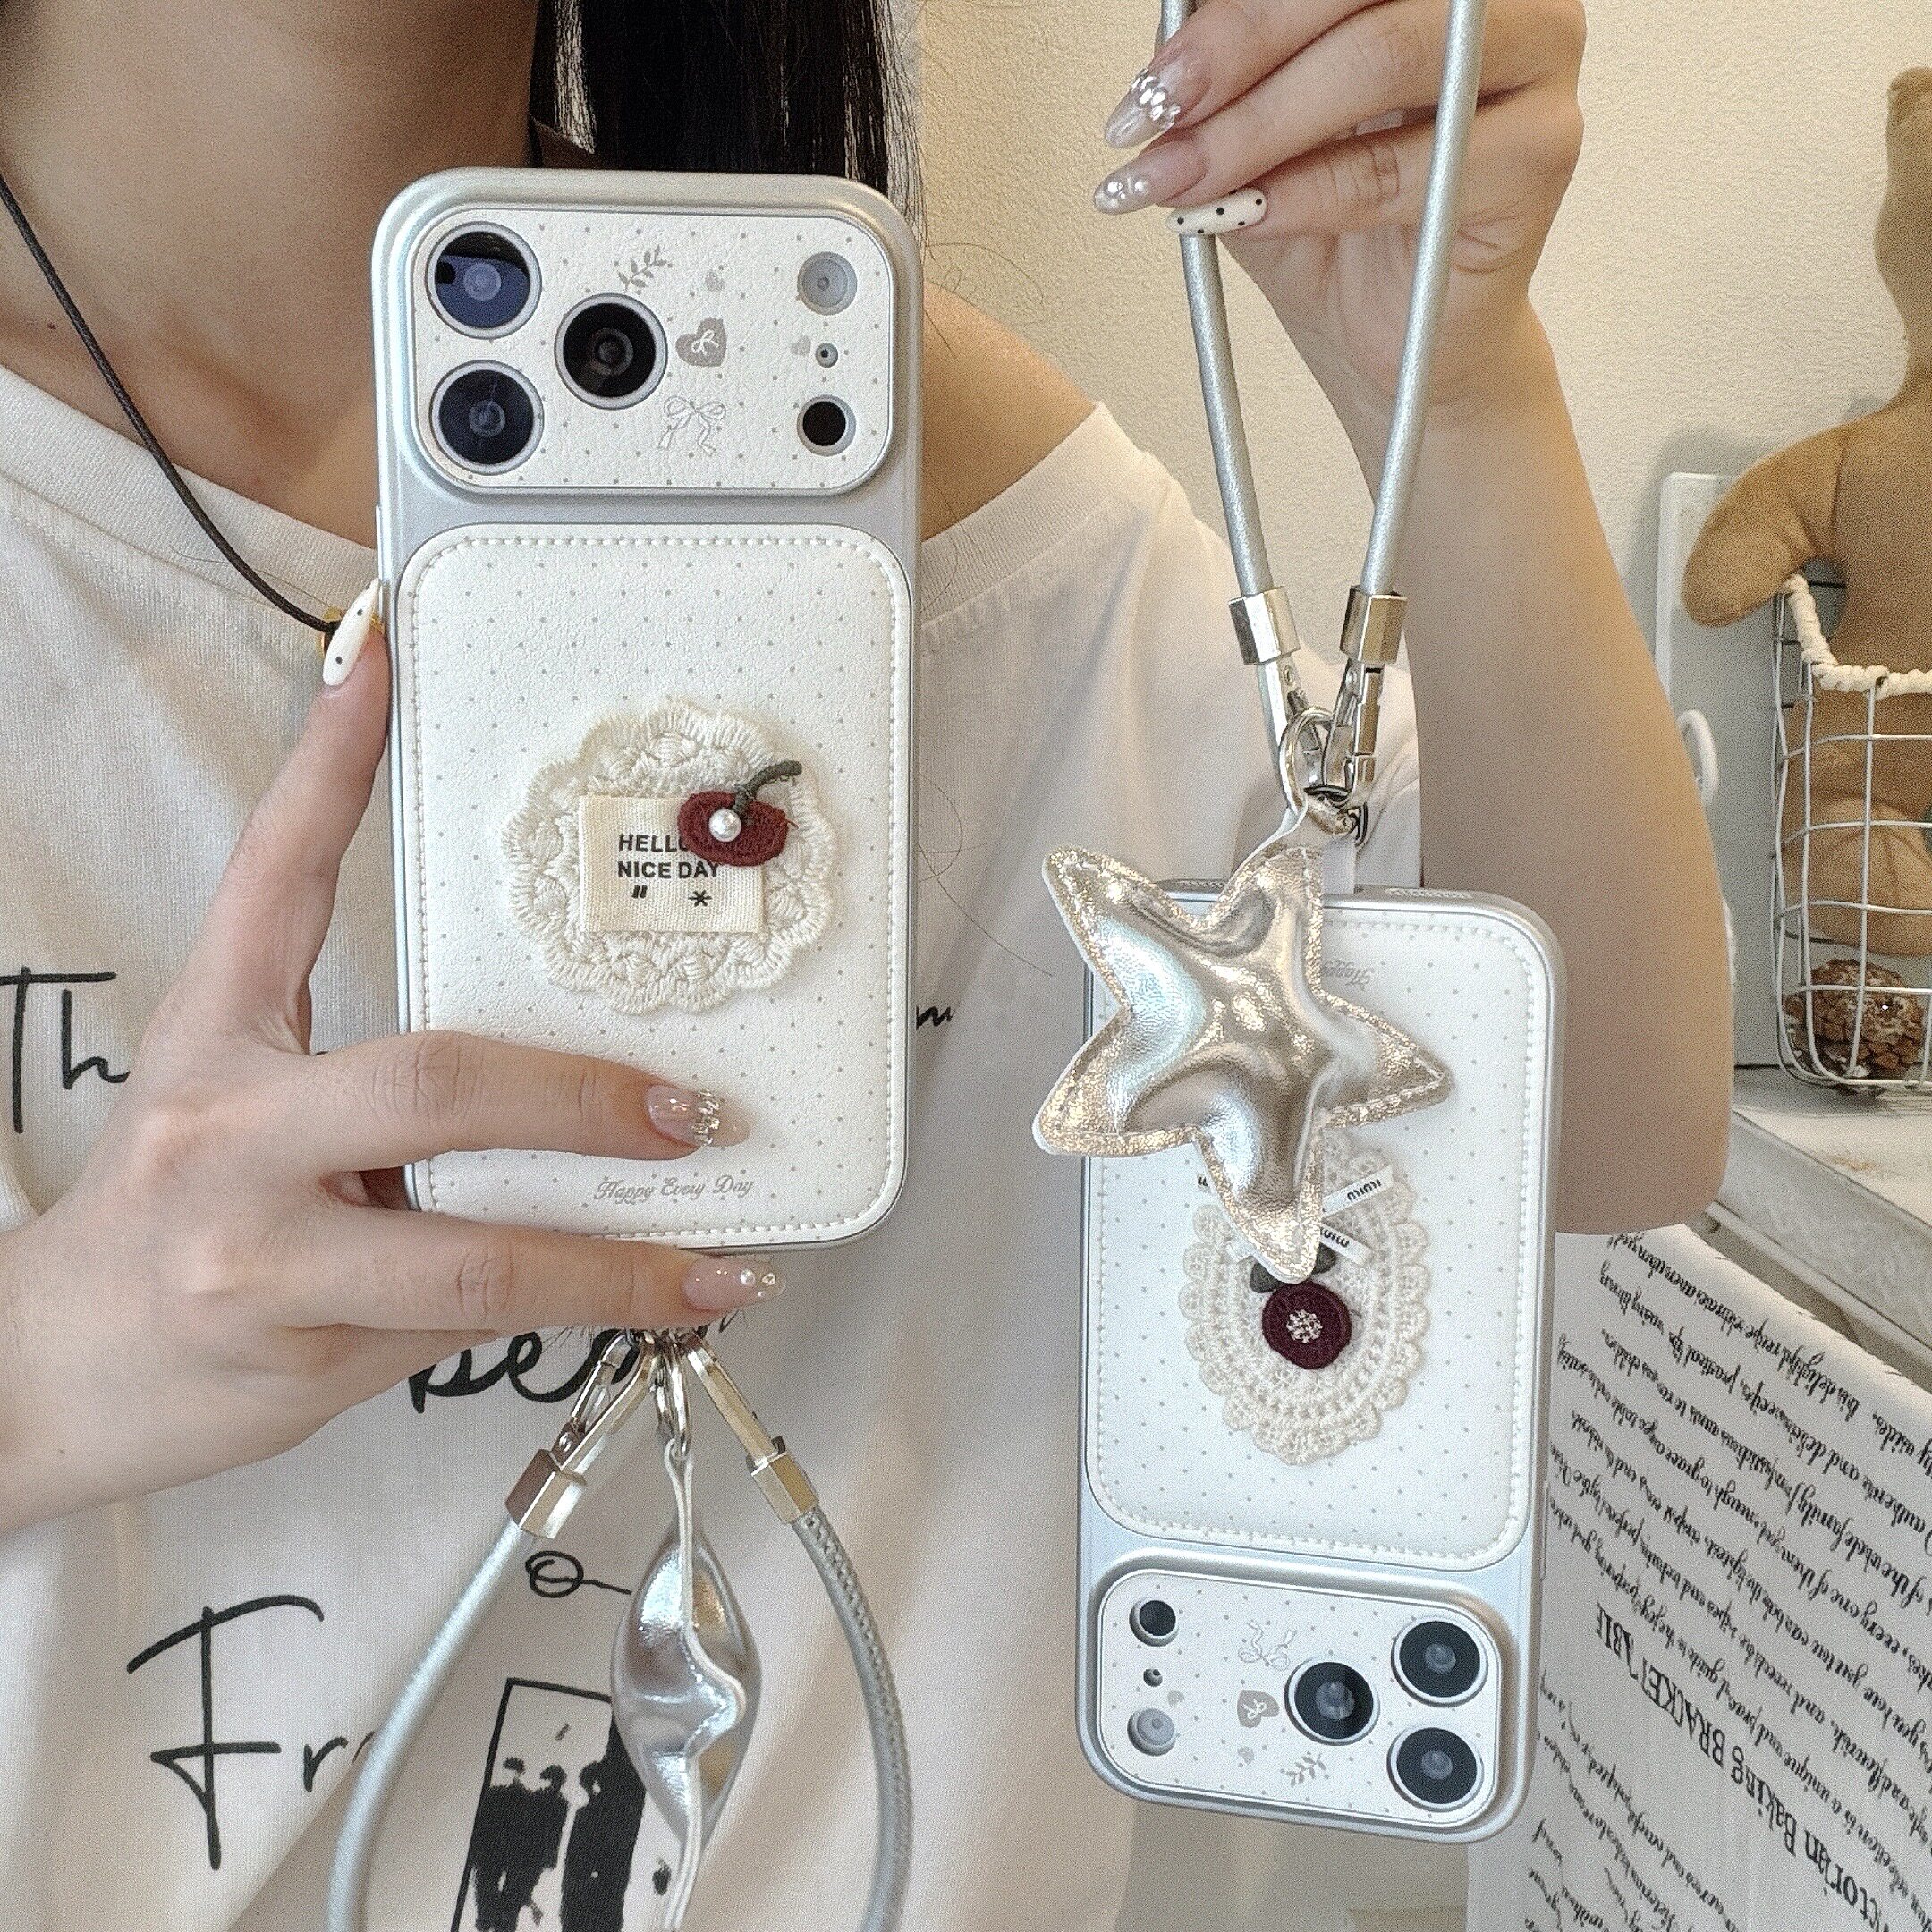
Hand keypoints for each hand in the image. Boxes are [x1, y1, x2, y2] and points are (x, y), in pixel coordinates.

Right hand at [0, 636, 774, 1533]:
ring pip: (476, 1250)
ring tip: (715, 1259)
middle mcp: (227, 1129)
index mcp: (211, 1039)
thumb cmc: (168, 1226)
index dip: (332, 762)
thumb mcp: (239, 1119)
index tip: (385, 653)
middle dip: (584, 1097)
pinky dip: (568, 1310)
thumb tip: (554, 1084)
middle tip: (688, 1110)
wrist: (44, 1378)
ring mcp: (258, 1252)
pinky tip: (653, 1302)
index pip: (273, 876)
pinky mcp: (300, 1354)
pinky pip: (469, 1327)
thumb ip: (369, 1090)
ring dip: (616, 1260)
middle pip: (434, 1081)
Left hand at [1095, 0, 1586, 429]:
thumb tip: (1167, 34)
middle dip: (1235, 51)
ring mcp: (1538, 60)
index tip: (1151, 80)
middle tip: (1153, 118)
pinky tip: (1246, 217)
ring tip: (1181, 181)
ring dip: (1261, 124)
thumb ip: (1225, 68)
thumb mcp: (1255, 129)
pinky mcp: (1543, 153)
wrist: (1392, 339)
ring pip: (1383, 55)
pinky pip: (1404, 164)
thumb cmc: (1330, 224)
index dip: (1233, 10)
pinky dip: (1309, 192)